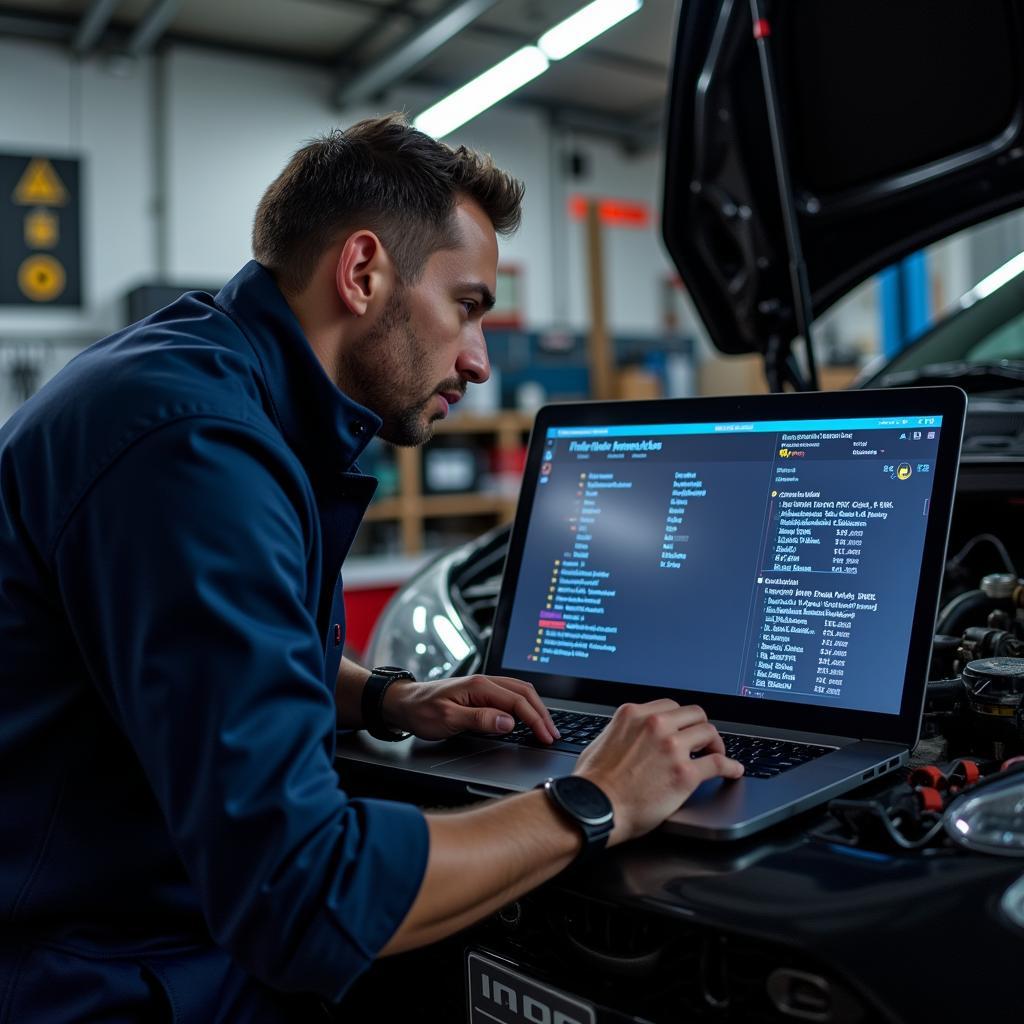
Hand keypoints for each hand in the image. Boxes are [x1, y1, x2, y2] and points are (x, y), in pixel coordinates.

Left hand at [381, 675, 559, 742]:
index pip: (517, 701)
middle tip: (553, 734)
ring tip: (547, 726)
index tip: (545, 736)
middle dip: (542, 714)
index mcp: (479, 686)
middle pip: (524, 693)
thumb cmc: (421, 711)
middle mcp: (484, 682)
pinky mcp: (480, 692)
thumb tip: (508, 721)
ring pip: (519, 692)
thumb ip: (479, 719)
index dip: (535, 720)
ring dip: (536, 708)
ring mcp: (483, 686)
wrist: (402, 703)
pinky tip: (528, 716)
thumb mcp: (448, 719)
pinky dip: (525, 705)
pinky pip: (510, 694)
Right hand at [574, 700, 742, 844]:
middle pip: (694, 714)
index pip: (670, 706)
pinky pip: (719, 763)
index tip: (684, 730)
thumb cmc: (593, 781)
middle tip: (702, 742)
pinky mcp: (685, 773)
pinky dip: (731, 766)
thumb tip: (633, 736)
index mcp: (635, 714)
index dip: (680, 720)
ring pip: (709, 732)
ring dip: (715, 744)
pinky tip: (734, 771)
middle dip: (699, 727)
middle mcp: (655, 725)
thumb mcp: (604, 739)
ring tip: (716, 755)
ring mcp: (672, 747)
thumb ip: (625, 731)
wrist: (595, 807)